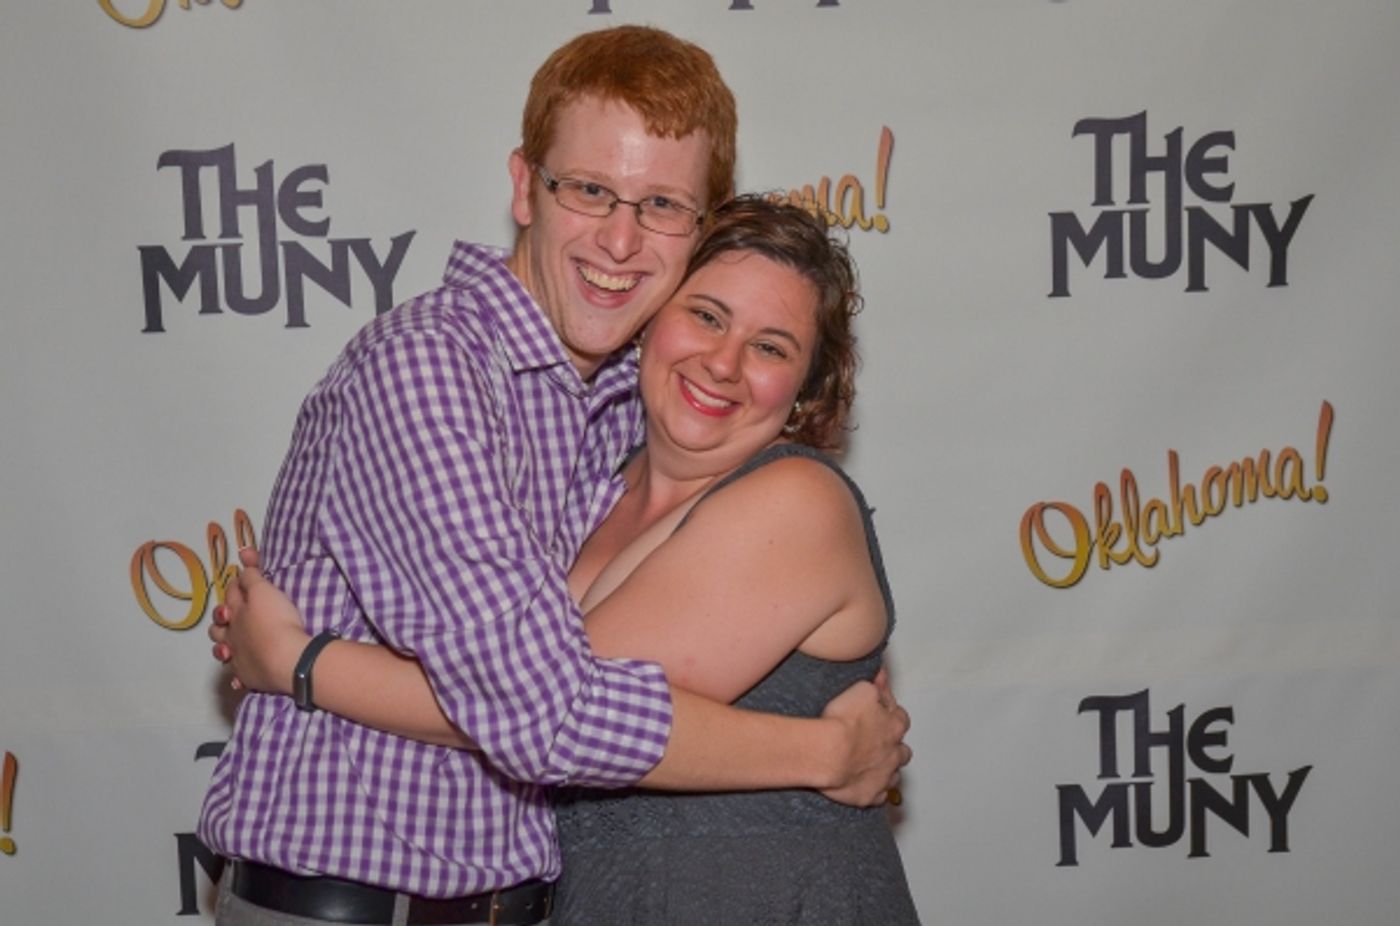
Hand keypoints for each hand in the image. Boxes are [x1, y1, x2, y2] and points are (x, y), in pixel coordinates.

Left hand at [208, 546, 312, 694]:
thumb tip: (243, 554)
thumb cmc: (277, 621)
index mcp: (236, 611)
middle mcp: (232, 634)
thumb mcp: (265, 591)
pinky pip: (239, 676)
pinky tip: (241, 674)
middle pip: (219, 624)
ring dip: (223, 646)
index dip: (238, 582)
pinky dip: (238, 674)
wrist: (287, 659)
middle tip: (231, 613)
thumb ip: (253, 575)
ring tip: (229, 645)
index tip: (244, 578)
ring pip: (223, 650)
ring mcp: (238, 657)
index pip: (233, 591)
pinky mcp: (249, 676)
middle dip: (222, 617)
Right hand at [817, 666, 911, 806]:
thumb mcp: (861, 690)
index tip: (881, 713)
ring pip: (895, 775)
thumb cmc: (843, 722)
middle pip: (902, 750)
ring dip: (888, 770)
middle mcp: (894, 753)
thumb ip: (875, 686)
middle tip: (879, 743)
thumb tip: (883, 676)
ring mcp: (884, 776)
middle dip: (894, 746)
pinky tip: (867, 786)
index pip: (901, 718)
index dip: (891, 715)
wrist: (828, 754)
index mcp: (894, 726)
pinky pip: (880, 797)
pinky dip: (876, 791)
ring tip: (875, 767)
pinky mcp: (870, 796)